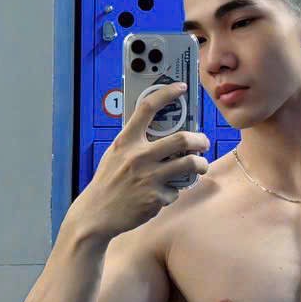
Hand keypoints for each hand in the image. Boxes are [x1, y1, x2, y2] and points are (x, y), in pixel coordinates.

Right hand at [72, 84, 210, 238]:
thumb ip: (135, 142)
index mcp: (126, 141)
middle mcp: (139, 157)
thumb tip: (160, 132)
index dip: (166, 93)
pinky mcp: (156, 198)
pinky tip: (164, 194)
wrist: (97, 214)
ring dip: (201, 164)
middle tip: (203, 142)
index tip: (180, 88)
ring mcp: (149, 178)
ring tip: (201, 165)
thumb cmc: (108, 182)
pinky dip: (174, 192)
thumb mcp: (115, 154)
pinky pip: (176, 190)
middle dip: (200, 139)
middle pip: (181, 139)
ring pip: (189, 164)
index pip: (147, 108)